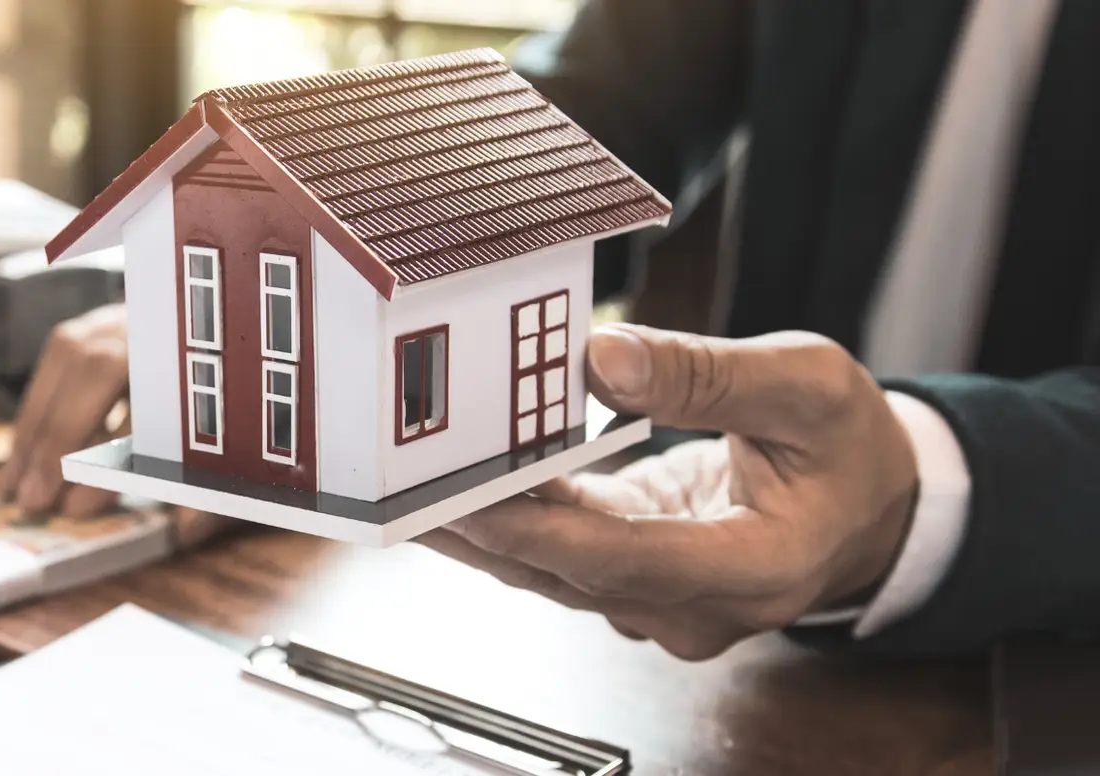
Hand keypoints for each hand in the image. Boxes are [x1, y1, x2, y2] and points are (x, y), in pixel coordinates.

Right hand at [0, 304, 227, 546]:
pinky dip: (36, 406)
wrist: (239, 348)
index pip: (152, 410)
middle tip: (32, 500)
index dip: (108, 462)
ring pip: (70, 354)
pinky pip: (57, 356)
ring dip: (35, 423)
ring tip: (14, 483)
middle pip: (99, 370)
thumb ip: (217, 494)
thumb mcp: (242, 459)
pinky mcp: (102, 320)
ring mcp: (130, 315)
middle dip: (57, 440)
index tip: (78, 507)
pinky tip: (22, 451)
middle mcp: (164, 328)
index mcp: (204, 362)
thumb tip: (185, 529)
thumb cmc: (238, 414)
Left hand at [416, 324, 918, 659]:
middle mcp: (695, 605)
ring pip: (547, 568)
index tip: (465, 498)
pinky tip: (444, 483)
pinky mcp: (631, 578)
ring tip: (394, 481)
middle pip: (565, 568)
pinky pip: (554, 553)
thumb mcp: (807, 386)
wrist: (872, 509)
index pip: (621, 559)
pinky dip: (504, 518)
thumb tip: (606, 360)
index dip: (536, 529)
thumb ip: (710, 375)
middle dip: (478, 525)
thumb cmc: (849, 447)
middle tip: (395, 483)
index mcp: (753, 567)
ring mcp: (658, 602)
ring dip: (475, 525)